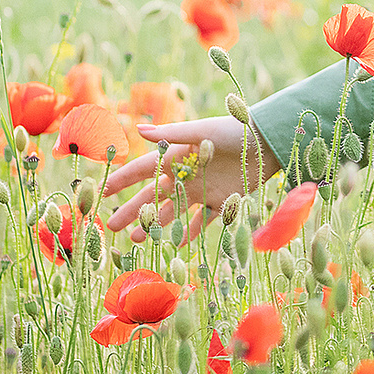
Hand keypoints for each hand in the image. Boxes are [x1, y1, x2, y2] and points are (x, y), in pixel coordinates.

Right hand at [98, 116, 280, 237]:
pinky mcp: (223, 201)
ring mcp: (203, 190)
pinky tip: (175, 244)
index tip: (102, 191)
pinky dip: (189, 232)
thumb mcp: (203, 131)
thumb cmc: (236, 130)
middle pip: (153, 196)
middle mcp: (187, 174)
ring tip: (138, 240)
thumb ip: (171, 134)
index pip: (144, 170)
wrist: (271, 142)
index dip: (123, 180)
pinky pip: (202, 221)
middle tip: (112, 227)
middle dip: (132, 211)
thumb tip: (138, 130)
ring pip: (173, 211)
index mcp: (179, 155)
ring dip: (156, 225)